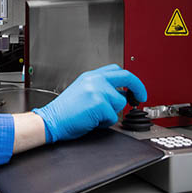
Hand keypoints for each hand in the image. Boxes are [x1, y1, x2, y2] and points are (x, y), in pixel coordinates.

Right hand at [32, 64, 146, 142]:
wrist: (51, 120)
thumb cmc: (65, 111)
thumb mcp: (82, 92)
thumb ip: (100, 89)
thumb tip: (122, 95)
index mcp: (90, 76)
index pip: (116, 70)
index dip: (130, 79)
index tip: (135, 89)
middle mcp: (94, 79)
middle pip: (126, 77)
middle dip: (138, 88)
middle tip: (140, 98)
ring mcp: (97, 90)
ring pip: (120, 102)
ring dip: (111, 112)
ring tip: (95, 115)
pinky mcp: (98, 103)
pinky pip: (112, 116)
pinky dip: (104, 122)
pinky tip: (91, 120)